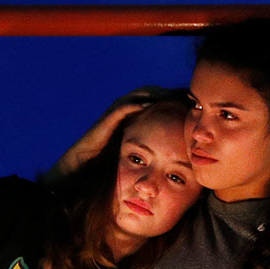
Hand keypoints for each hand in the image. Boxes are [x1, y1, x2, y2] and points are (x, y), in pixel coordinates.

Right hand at [46, 86, 176, 180]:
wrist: (78, 176)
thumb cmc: (105, 173)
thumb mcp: (134, 162)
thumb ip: (151, 158)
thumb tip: (177, 167)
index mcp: (132, 123)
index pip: (154, 104)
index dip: (172, 100)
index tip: (191, 102)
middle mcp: (122, 116)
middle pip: (147, 95)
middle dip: (167, 92)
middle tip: (186, 94)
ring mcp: (112, 118)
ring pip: (135, 97)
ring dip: (155, 93)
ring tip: (173, 94)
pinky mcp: (104, 123)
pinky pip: (121, 109)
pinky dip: (135, 104)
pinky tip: (150, 104)